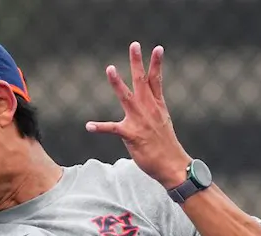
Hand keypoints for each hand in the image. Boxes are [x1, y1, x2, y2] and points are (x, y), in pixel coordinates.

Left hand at [85, 42, 191, 189]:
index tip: (157, 48)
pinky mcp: (131, 135)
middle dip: (137, 62)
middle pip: (142, 81)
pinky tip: (89, 126)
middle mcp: (149, 109)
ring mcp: (140, 121)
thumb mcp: (162, 123)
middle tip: (134, 45)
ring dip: (117, 82)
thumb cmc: (166, 146)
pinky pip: (112, 129)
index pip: (156, 80)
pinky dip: (100, 127)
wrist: (172, 165)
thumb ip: (153, 111)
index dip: (156, 64)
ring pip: (127, 97)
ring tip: (110, 68)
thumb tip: (148, 107)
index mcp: (157, 106)